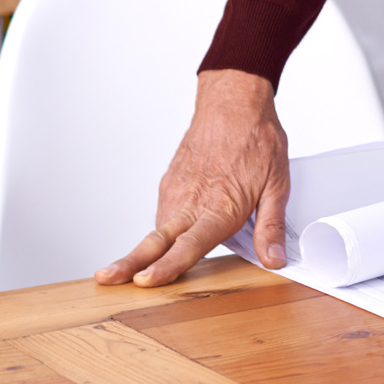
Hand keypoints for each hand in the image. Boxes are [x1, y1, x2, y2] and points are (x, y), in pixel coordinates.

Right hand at [97, 69, 290, 285]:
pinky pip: (162, 214)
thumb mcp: (278, 184)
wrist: (234, 102)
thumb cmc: (256, 139)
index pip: (189, 244)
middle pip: (156, 240)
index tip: (146, 281)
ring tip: (121, 272)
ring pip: (156, 229)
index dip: (167, 266)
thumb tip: (274, 259)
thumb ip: (271, 226)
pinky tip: (159, 244)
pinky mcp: (170, 182)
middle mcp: (192, 201)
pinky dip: (157, 233)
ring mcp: (177, 190)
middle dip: (130, 263)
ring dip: (138, 252)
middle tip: (106, 278)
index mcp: (219, 206)